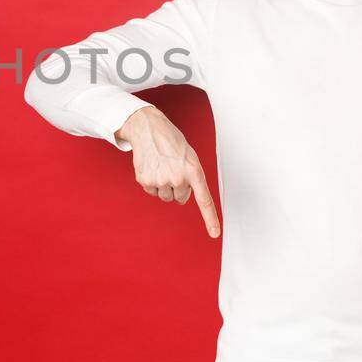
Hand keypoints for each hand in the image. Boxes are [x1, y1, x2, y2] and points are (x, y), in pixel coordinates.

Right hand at [116, 106, 220, 237]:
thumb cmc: (171, 142)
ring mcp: (161, 180)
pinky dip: (151, 182)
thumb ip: (191, 177)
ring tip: (161, 166)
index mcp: (194, 170)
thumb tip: (182, 197)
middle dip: (178, 188)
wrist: (148, 128)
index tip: (215, 234)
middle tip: (173, 169)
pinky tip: (152, 167)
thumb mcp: (189, 156)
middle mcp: (178, 178)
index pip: (204, 199)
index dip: (210, 218)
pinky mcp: (146, 180)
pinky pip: (152, 192)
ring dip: (164, 186)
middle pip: (180, 198)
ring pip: (165, 197)